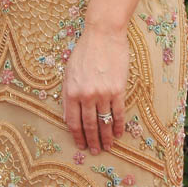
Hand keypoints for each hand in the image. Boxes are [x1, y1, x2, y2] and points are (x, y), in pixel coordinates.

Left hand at [62, 25, 128, 153]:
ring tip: (108, 146)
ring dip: (106, 137)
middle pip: (89, 125)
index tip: (81, 145)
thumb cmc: (84, 51)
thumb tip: (68, 118)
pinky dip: (118, 126)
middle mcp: (86, 95)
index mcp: (71, 91)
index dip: (77, 136)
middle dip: (92, 141)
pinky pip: (118, 113)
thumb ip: (68, 95)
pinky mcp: (118, 90)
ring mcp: (102, 93)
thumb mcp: (69, 71)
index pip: (73, 121)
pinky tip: (119, 133)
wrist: (103, 35)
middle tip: (95, 151)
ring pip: (104, 122)